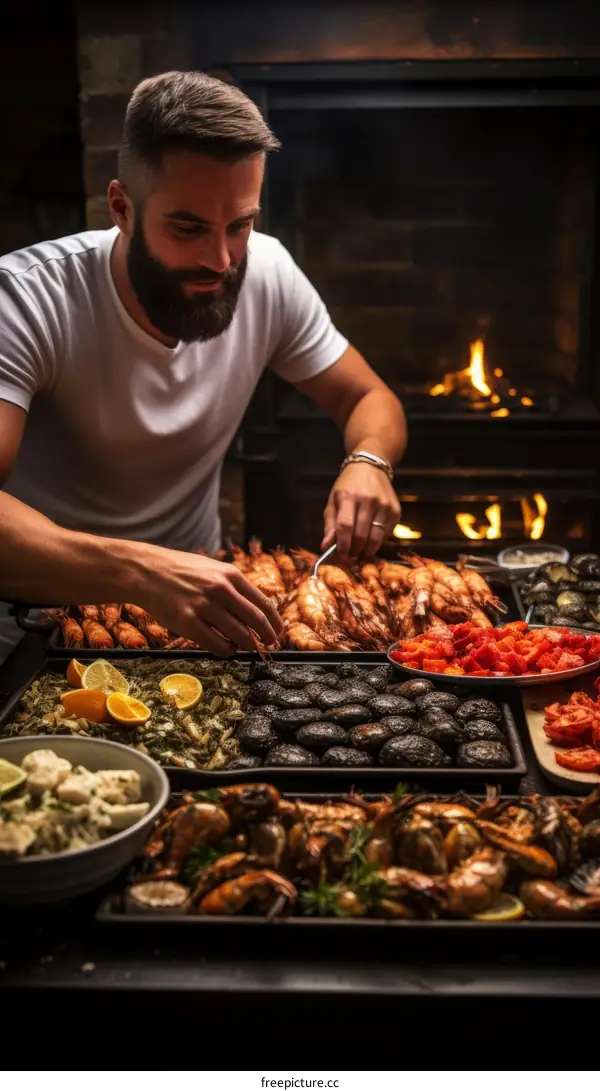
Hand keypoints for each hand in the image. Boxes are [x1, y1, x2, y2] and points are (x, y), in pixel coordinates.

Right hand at [137, 548, 282, 655]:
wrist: (146, 571)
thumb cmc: (181, 571)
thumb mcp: (213, 569)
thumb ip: (234, 586)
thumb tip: (257, 610)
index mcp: (230, 575)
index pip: (263, 603)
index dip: (274, 622)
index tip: (278, 632)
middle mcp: (220, 590)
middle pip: (256, 622)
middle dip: (267, 637)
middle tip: (268, 645)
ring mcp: (204, 607)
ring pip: (240, 636)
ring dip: (246, 645)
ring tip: (244, 646)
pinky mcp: (188, 623)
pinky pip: (217, 646)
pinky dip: (227, 651)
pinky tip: (225, 648)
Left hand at [321, 462, 400, 560]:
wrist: (371, 467)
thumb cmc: (348, 485)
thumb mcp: (333, 500)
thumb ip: (330, 524)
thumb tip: (326, 546)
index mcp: (348, 496)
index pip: (345, 526)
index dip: (343, 544)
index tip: (341, 556)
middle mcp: (368, 500)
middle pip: (361, 535)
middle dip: (354, 551)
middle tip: (350, 557)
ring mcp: (384, 505)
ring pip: (375, 538)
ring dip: (367, 551)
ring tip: (360, 554)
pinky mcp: (395, 510)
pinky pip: (386, 534)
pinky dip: (378, 542)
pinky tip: (371, 541)